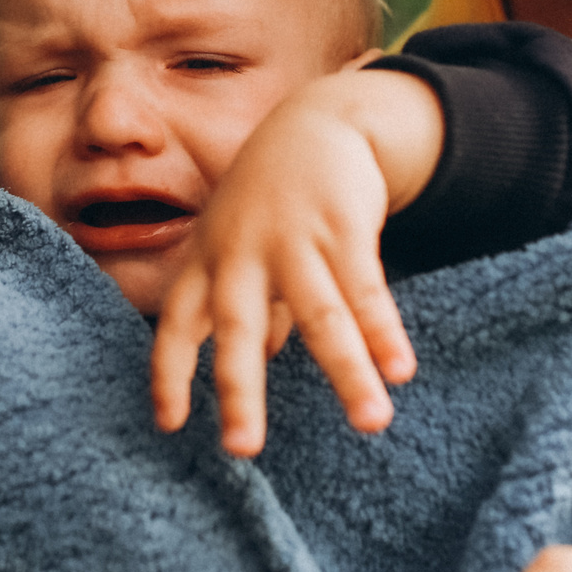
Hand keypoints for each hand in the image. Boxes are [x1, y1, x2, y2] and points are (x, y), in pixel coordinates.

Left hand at [150, 65, 442, 455]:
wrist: (314, 122)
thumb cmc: (268, 202)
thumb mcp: (240, 250)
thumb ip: (249, 307)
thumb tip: (260, 363)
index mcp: (207, 262)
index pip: (178, 325)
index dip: (169, 373)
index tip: (170, 425)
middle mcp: (242, 253)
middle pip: (236, 327)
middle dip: (238, 390)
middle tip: (243, 449)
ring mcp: (293, 238)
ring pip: (321, 314)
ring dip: (348, 371)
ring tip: (371, 423)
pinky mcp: (343, 225)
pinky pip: (366, 287)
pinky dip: (384, 330)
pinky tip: (401, 369)